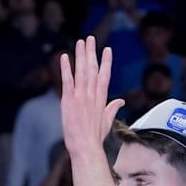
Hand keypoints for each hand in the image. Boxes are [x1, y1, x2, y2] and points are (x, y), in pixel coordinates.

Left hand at [59, 37, 124, 156]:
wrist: (86, 146)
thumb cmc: (95, 137)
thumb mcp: (107, 120)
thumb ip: (113, 108)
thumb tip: (121, 101)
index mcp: (102, 98)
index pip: (104, 75)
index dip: (106, 61)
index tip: (106, 49)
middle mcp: (92, 94)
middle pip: (93, 68)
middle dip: (92, 52)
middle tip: (90, 38)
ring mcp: (81, 96)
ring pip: (82, 71)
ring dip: (81, 55)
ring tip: (81, 42)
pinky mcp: (69, 101)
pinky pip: (67, 81)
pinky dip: (66, 68)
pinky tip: (65, 57)